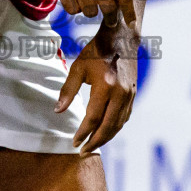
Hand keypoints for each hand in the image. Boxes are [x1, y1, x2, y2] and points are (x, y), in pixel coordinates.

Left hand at [56, 23, 138, 153]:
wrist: (122, 38)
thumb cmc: (96, 51)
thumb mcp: (78, 68)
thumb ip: (68, 91)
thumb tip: (57, 111)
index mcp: (105, 87)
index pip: (93, 118)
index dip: (82, 133)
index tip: (74, 142)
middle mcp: (120, 94)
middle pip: (107, 127)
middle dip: (95, 142)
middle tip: (83, 152)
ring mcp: (129, 95)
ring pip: (118, 125)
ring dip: (105, 138)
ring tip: (92, 145)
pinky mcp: (133, 95)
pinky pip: (124, 117)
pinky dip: (114, 128)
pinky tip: (105, 132)